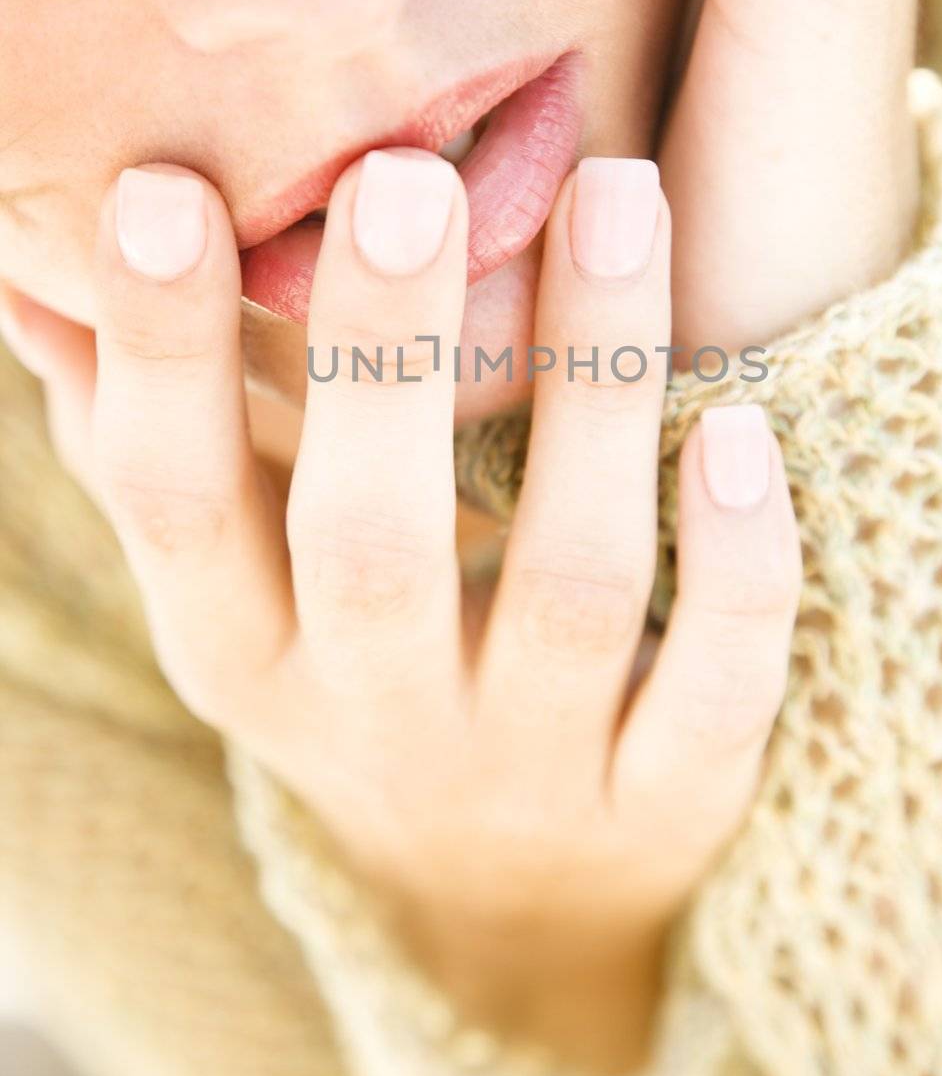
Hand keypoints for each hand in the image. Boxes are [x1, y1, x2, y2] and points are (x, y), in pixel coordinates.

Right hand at [0, 151, 801, 1075]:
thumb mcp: (233, 583)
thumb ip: (152, 434)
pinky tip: (737, 424)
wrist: (500, 895)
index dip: (162, 358)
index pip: (178, 506)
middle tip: (410, 179)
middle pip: (371, 546)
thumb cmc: (352, 669)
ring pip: (567, 586)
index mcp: (245, 652)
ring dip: (592, 393)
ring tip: (620, 198)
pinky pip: (718, 685)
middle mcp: (377, 717)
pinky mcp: (669, 795)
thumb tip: (34, 272)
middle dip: (384, 359)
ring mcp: (531, 766)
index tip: (164, 192)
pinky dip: (735, 561)